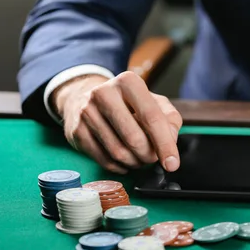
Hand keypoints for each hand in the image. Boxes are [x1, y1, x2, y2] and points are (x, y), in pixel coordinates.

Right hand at [53, 71, 182, 173]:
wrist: (85, 98)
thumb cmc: (128, 103)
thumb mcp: (155, 102)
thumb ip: (170, 119)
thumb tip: (170, 142)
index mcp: (128, 82)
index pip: (152, 117)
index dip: (165, 144)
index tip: (172, 164)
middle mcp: (104, 93)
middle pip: (134, 138)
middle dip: (149, 156)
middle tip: (153, 158)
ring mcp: (87, 112)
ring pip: (118, 152)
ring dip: (135, 163)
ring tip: (140, 159)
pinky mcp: (77, 131)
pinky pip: (104, 160)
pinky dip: (120, 167)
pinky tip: (125, 162)